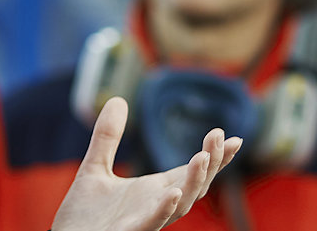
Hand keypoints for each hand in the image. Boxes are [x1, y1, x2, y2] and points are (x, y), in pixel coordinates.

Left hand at [51, 96, 242, 230]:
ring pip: (181, 205)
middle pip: (194, 185)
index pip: (191, 171)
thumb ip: (107, 137)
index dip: (214, 157)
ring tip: (203, 157)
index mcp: (154, 191)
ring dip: (194, 182)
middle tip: (221, 137)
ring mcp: (145, 221)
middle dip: (211, 163)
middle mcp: (156, 206)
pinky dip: (164, 209)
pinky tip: (174, 193)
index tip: (234, 137)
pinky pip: (151, 223)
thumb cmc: (82, 216)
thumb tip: (118, 99)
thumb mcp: (94, 168)